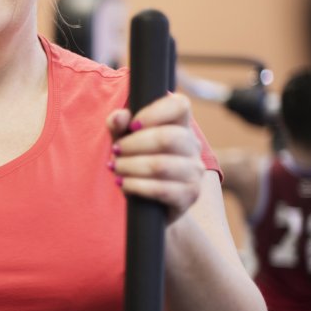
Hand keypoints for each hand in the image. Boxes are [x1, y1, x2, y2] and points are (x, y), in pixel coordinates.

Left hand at [106, 93, 205, 223]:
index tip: (133, 125)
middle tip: (115, 151)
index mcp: (180, 126)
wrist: (152, 206)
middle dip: (133, 144)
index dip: (155, 111)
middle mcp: (193, 146)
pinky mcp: (189, 195)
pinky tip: (123, 184)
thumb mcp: (124, 142)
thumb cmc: (137, 165)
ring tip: (115, 168)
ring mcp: (194, 172)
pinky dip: (135, 185)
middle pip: (168, 137)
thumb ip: (119, 126)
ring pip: (161, 165)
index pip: (180, 105)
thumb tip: (120, 116)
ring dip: (130, 166)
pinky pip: (161, 189)